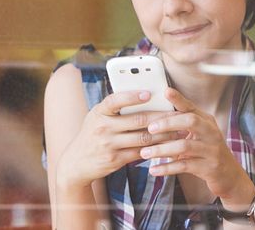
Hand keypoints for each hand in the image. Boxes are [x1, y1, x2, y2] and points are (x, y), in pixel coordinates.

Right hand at [56, 91, 177, 189]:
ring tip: (178, 130)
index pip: (115, 100)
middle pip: (138, 120)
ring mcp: (109, 144)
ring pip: (143, 138)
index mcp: (99, 112)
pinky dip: (156, 149)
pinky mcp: (115, 159)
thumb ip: (113, 109)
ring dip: (164, 134)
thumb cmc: (91, 135)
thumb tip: (143, 97)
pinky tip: (166, 146)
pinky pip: (140, 153)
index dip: (132, 96)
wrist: (76, 162)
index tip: (149, 93)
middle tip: (177, 114)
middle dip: (161, 117)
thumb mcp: (96, 117)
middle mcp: (103, 127)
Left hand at [140, 88, 251, 200]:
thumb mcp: (197, 134)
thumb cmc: (206, 151)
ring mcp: (211, 150)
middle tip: (150, 128)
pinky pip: (184, 166)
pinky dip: (167, 168)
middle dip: (168, 123)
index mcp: (206, 121)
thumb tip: (151, 119)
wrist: (228, 175)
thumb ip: (180, 125)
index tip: (165, 91)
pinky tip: (154, 170)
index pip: (191, 107)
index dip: (179, 99)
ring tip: (144, 153)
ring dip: (162, 149)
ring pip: (184, 146)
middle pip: (190, 121)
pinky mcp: (208, 167)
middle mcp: (211, 133)